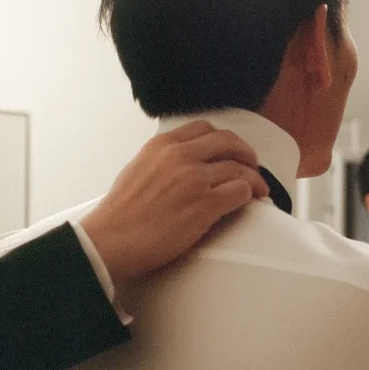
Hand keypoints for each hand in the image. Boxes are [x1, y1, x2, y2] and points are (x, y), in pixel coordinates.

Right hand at [80, 121, 268, 282]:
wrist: (110, 240)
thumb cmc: (119, 215)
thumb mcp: (136, 171)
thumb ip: (160, 162)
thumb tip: (178, 167)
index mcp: (161, 146)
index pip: (203, 129)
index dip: (224, 139)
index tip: (231, 150)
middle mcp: (180, 156)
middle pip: (228, 142)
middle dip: (246, 154)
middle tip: (252, 166)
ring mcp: (194, 178)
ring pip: (240, 168)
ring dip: (254, 179)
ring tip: (258, 190)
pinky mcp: (205, 204)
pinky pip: (240, 192)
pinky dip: (248, 196)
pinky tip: (248, 203)